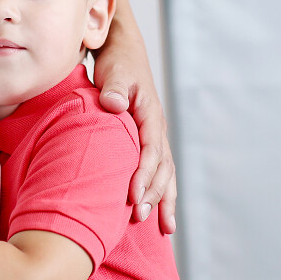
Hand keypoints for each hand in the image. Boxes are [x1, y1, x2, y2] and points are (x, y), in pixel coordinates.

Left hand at [93, 33, 177, 234]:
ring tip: (163, 227)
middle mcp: (157, 128)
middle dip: (155, 194)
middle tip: (140, 217)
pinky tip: (162, 214)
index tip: (133, 195)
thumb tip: (114, 104)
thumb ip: (113, 88)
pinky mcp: (149, 140)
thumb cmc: (116, 63)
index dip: (144, 174)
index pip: (151, 150)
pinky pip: (161, 170)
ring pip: (167, 173)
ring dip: (164, 199)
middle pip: (163, 168)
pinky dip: (163, 192)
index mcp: (150, 114)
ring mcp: (156, 136)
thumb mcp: (114, 71)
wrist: (123, 52)